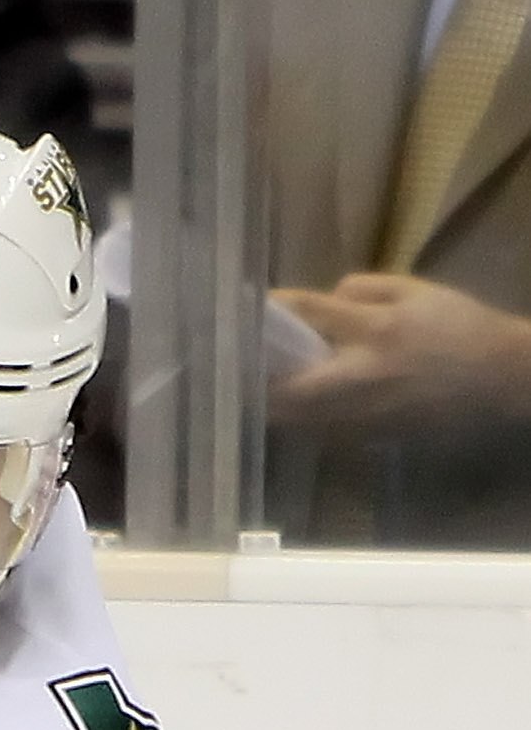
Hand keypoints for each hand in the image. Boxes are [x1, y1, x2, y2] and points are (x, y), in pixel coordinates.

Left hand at [268, 274, 530, 433]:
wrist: (496, 379)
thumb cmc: (457, 327)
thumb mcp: (416, 292)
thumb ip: (366, 290)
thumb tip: (324, 300)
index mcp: (375, 332)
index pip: (311, 316)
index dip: (275, 309)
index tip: (250, 304)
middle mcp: (361, 379)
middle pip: (287, 387)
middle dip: (255, 379)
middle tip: (233, 365)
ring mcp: (362, 416)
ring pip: (297, 418)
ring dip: (270, 404)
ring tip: (248, 386)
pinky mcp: (367, 439)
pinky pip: (318, 431)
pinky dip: (298, 418)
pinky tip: (288, 405)